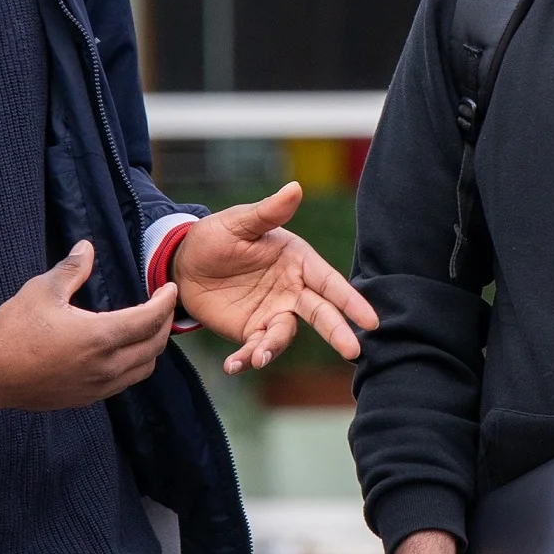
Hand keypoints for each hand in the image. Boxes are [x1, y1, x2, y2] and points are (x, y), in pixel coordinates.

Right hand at [0, 241, 178, 412]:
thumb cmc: (13, 331)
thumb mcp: (42, 290)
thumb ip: (72, 269)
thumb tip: (87, 248)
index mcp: (100, 337)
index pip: (150, 320)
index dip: (165, 302)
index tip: (169, 288)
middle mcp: (106, 366)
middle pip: (154, 345)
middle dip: (164, 323)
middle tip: (162, 305)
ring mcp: (98, 387)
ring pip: (143, 368)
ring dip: (152, 347)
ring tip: (147, 327)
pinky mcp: (86, 398)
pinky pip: (124, 382)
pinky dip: (134, 364)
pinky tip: (122, 350)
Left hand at [171, 184, 380, 375]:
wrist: (183, 263)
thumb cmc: (216, 236)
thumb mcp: (239, 222)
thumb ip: (269, 212)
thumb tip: (295, 188)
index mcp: (297, 261)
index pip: (329, 282)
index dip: (350, 301)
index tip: (370, 320)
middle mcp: (292, 289)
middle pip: (321, 313)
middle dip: (337, 332)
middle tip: (353, 352)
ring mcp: (272, 312)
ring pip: (285, 335)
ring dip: (274, 348)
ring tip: (258, 357)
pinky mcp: (251, 330)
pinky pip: (256, 348)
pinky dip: (248, 358)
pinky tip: (234, 365)